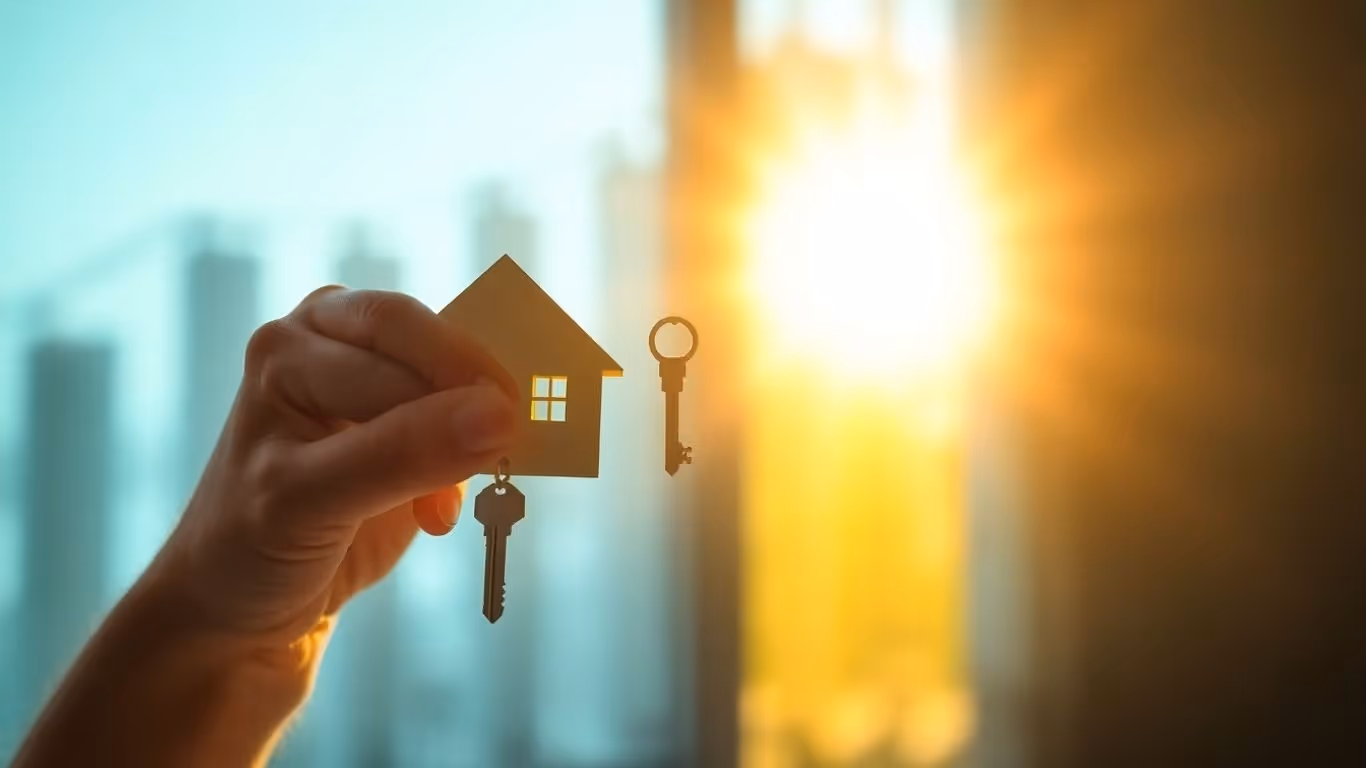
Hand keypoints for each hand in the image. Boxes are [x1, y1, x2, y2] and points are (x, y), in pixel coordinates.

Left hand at [151, 286, 518, 648]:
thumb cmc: (248, 547)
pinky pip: (465, 421)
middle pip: (431, 350)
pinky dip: (465, 468)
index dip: (451, 375)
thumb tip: (499, 415)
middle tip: (499, 456)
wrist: (242, 609)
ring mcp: (371, 384)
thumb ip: (400, 453)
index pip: (393, 336)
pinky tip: (433, 515)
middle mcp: (331, 345)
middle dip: (465, 406)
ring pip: (456, 383)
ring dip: (466, 442)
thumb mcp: (309, 501)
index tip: (503, 429)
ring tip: (439, 506)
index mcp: (292, 343)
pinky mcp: (404, 428)